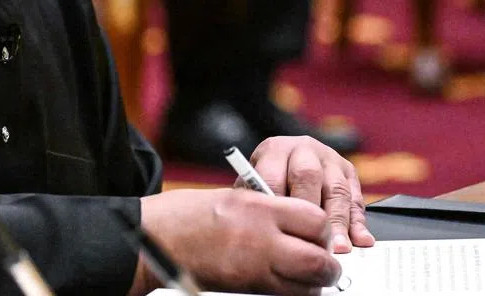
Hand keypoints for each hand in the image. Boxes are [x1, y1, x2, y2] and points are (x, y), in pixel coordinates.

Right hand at [135, 188, 339, 295]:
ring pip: (305, 284)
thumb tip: (300, 224)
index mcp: (260, 207)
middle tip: (327, 263)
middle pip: (317, 259)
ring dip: (313, 283)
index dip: (324, 228)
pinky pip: (283, 294)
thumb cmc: (189, 215)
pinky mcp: (245, 286)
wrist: (157, 238)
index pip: (315, 220)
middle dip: (328, 264)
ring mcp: (253, 265)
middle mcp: (261, 237)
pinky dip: (293, 292)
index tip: (321, 232)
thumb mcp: (236, 198)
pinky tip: (288, 284)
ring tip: (311, 278)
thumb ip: (270, 209)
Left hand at [247, 136, 374, 253]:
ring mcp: (329, 159)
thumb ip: (256, 204)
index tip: (280, 234)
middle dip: (311, 213)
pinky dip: (358, 223)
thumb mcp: (253, 187)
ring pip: (336, 190)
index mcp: (274, 150)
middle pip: (308, 177)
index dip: (276, 207)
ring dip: (339, 223)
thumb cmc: (267, 182)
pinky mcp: (349, 172)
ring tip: (338, 249)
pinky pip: (356, 198)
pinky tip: (360, 240)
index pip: (273, 177)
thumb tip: (257, 232)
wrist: (287, 161)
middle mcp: (303, 150)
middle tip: (311, 242)